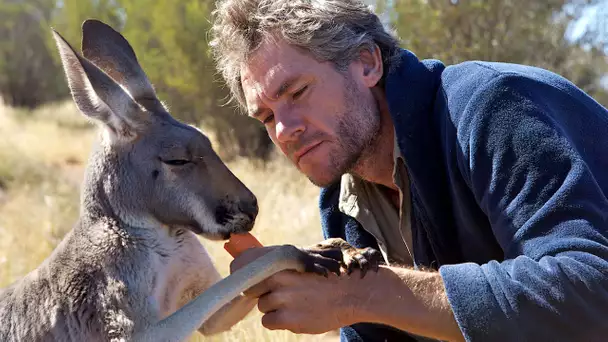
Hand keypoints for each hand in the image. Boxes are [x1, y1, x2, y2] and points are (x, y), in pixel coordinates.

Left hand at [230, 247, 359, 333]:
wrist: (354, 293)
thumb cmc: (333, 274)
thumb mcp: (310, 257)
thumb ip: (287, 260)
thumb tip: (262, 256)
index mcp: (282, 260)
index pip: (245, 262)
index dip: (240, 269)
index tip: (239, 273)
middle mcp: (279, 278)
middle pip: (252, 287)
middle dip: (262, 291)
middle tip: (278, 293)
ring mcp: (282, 299)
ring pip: (262, 305)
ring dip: (273, 307)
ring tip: (294, 304)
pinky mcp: (288, 319)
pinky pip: (268, 321)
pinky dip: (278, 320)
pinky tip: (294, 315)